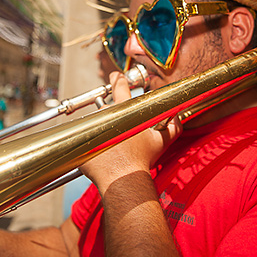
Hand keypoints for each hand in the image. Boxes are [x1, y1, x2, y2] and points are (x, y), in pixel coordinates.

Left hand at [79, 71, 181, 193]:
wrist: (123, 180)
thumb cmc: (141, 160)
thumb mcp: (161, 142)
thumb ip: (173, 127)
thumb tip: (177, 119)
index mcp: (125, 111)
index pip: (120, 88)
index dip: (118, 80)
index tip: (115, 76)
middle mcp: (106, 115)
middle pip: (106, 108)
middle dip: (111, 116)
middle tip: (117, 130)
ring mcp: (91, 127)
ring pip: (95, 122)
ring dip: (100, 129)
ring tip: (109, 145)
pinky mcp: (79, 141)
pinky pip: (83, 138)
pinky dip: (89, 143)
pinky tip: (99, 153)